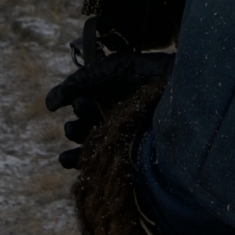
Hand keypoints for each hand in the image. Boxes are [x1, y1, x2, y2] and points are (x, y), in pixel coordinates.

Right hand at [46, 52, 173, 167]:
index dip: (77, 104)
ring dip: (76, 145)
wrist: (185, 92)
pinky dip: (81, 164)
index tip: (82, 102)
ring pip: (89, 147)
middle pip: (84, 127)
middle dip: (76, 126)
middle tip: (82, 120)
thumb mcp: (114, 69)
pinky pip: (100, 165)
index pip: (84, 105)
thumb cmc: (153, 76)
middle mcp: (116, 118)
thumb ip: (81, 80)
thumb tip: (49, 104)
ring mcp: (123, 138)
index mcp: (112, 97)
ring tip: (72, 142)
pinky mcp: (130, 157)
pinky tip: (68, 161)